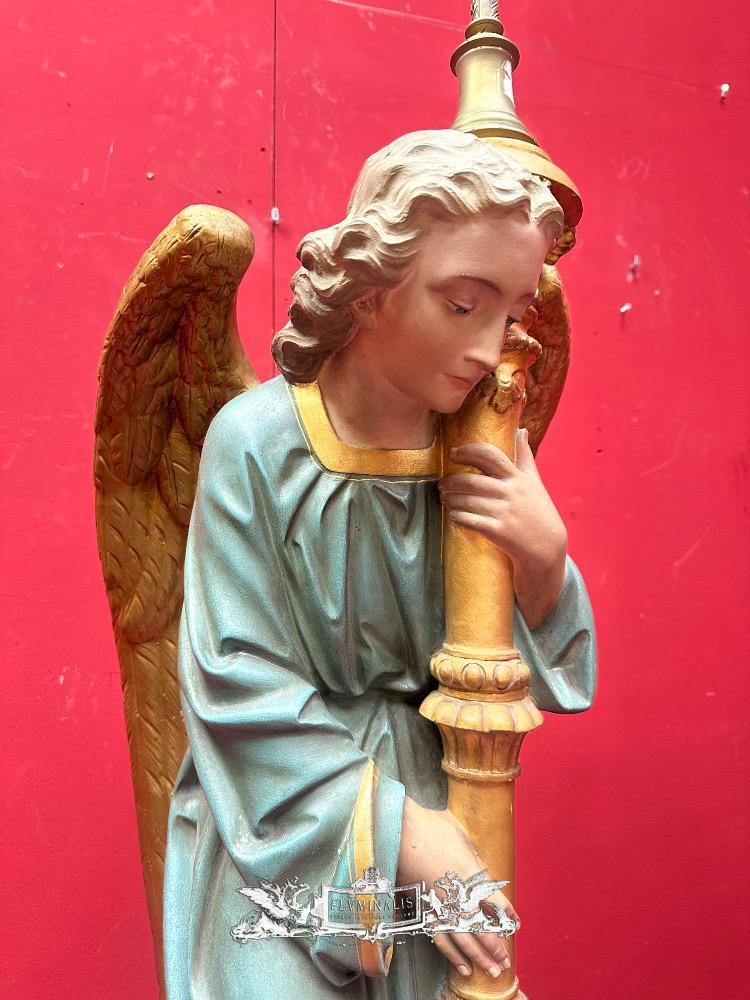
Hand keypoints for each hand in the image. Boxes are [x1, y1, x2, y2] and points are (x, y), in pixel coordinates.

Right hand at [397, 798, 518, 979]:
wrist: (401, 830)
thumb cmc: (432, 826)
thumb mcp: (461, 833)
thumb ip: (472, 852)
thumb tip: (479, 860)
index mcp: (471, 874)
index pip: (496, 902)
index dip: (507, 916)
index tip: (516, 925)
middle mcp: (457, 894)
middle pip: (482, 928)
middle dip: (496, 947)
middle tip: (505, 962)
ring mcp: (441, 904)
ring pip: (464, 939)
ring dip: (480, 957)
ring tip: (492, 970)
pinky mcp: (425, 909)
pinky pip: (441, 938)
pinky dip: (453, 955)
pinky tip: (463, 966)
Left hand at [438, 430, 566, 627]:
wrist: (547, 548)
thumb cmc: (538, 512)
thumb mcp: (535, 482)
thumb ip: (524, 456)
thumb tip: (522, 430)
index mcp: (518, 479)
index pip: (490, 456)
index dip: (468, 451)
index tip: (453, 453)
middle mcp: (510, 493)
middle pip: (472, 481)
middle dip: (451, 481)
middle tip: (442, 483)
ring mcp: (504, 513)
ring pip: (467, 501)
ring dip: (451, 499)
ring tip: (445, 499)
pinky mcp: (497, 531)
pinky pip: (469, 520)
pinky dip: (457, 516)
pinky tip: (453, 515)